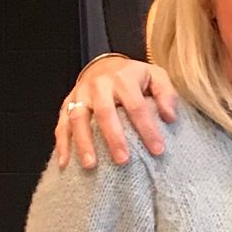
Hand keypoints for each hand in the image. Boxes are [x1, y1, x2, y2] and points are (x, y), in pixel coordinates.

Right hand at [54, 57, 178, 169]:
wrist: (104, 66)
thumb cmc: (135, 78)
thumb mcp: (155, 77)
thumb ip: (166, 94)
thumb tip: (170, 117)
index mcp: (123, 79)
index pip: (136, 105)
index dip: (147, 128)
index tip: (158, 150)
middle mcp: (98, 85)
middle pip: (104, 112)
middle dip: (113, 137)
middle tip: (123, 160)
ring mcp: (80, 94)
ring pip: (78, 118)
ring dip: (83, 142)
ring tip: (91, 165)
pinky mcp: (67, 104)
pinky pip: (61, 125)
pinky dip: (62, 144)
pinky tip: (65, 164)